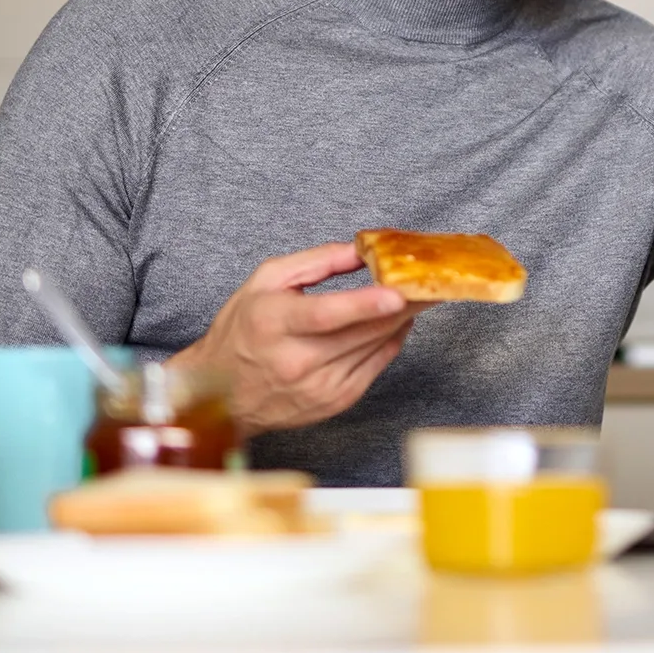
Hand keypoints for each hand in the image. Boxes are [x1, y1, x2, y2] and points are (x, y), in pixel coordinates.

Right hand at [169, 242, 415, 435]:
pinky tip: (396, 322)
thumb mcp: (266, 281)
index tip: (397, 293)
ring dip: (401, 321)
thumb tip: (360, 250)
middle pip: (361, 331)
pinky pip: (375, 367)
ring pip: (375, 348)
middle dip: (403, 304)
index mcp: (273, 324)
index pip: (326, 315)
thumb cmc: (243, 329)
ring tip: (420, 296)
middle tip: (431, 281)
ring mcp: (317, 387)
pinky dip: (390, 341)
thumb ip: (315, 262)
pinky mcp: (334, 403)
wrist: (222, 393)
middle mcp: (295, 361)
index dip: (364, 304)